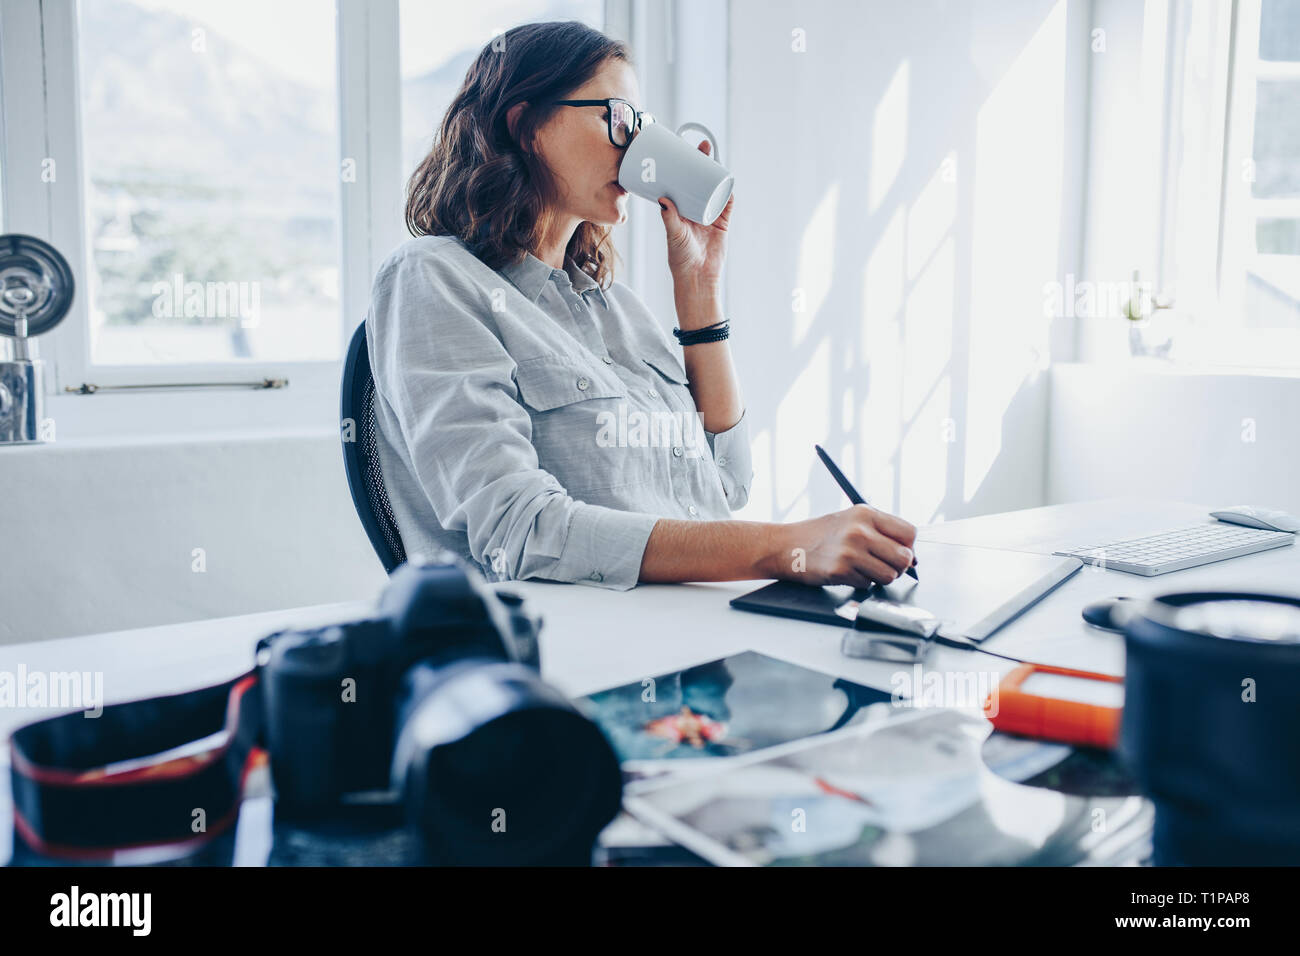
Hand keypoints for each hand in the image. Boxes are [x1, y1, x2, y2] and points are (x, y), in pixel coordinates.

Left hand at [659, 139, 733, 307]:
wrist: (698, 277)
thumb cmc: (680, 258)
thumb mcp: (674, 235)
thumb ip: (669, 218)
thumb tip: (663, 199)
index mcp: (680, 209)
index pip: (681, 182)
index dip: (682, 166)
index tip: (681, 150)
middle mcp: (694, 208)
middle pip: (699, 179)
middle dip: (702, 162)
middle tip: (701, 147)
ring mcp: (710, 213)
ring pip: (714, 187)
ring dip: (716, 171)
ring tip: (714, 157)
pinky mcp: (723, 222)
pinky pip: (727, 203)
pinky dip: (728, 192)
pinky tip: (728, 179)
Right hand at [766, 505, 917, 587]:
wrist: (786, 545)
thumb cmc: (820, 534)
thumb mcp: (851, 520)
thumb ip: (880, 531)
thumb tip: (911, 555)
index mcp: (866, 513)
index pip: (909, 533)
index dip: (908, 547)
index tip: (900, 552)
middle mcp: (860, 530)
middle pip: (904, 558)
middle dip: (897, 566)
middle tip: (882, 564)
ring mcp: (850, 551)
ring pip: (889, 575)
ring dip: (879, 576)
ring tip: (862, 568)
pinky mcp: (841, 571)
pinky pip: (868, 585)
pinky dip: (860, 582)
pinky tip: (845, 572)